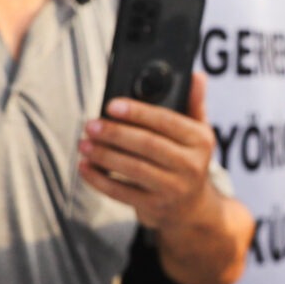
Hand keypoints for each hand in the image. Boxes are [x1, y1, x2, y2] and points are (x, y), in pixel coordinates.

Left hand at [79, 70, 222, 230]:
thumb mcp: (198, 133)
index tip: (111, 105)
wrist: (192, 208)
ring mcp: (173, 189)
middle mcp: (191, 165)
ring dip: (104, 155)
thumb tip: (196, 75)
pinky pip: (122, 193)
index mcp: (200, 140)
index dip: (137, 112)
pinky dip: (99, 180)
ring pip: (133, 169)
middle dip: (115, 133)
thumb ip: (194, 103)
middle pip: (147, 145)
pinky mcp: (155, 207)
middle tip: (91, 125)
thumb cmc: (187, 160)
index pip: (166, 121)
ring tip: (84, 144)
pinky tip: (84, 167)